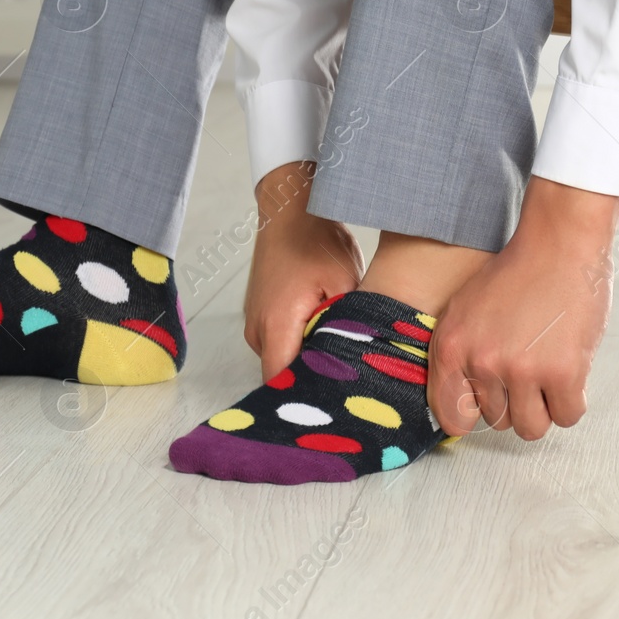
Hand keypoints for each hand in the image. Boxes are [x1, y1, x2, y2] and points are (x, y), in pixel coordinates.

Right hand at [244, 162, 364, 378]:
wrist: (289, 209)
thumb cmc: (317, 240)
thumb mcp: (345, 283)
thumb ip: (350, 327)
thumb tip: (363, 360)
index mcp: (277, 325)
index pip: (285, 385)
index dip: (311, 399)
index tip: (338, 409)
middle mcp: (258, 330)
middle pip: (283, 377)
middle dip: (314, 384)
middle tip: (349, 389)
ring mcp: (255, 323)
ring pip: (282, 360)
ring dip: (308, 362)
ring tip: (341, 358)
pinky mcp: (259, 316)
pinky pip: (279, 343)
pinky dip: (300, 345)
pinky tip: (327, 335)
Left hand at [428, 177, 618, 439]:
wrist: (558, 244)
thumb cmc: (516, 274)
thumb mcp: (464, 311)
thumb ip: (458, 356)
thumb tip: (462, 409)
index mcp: (450, 347)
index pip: (451, 417)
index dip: (474, 415)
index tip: (489, 404)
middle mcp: (480, 362)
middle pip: (499, 422)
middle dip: (516, 403)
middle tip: (529, 368)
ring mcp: (521, 370)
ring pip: (531, 427)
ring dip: (544, 407)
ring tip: (548, 372)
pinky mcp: (562, 372)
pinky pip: (567, 416)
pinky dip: (572, 401)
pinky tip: (570, 372)